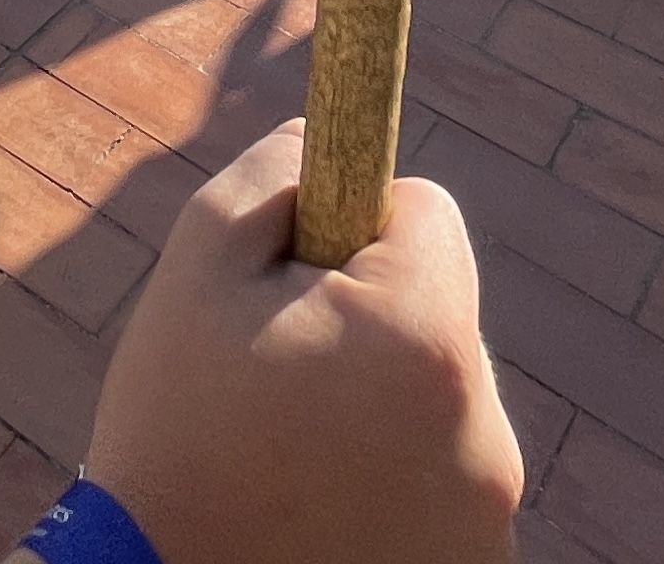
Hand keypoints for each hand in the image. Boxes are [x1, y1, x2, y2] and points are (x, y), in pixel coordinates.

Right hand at [83, 124, 521, 563]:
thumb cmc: (172, 433)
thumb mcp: (195, 272)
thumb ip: (267, 181)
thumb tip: (321, 142)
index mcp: (422, 333)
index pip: (428, 212)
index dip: (352, 223)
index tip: (295, 275)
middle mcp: (484, 421)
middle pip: (439, 307)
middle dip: (368, 315)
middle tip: (278, 372)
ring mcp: (491, 506)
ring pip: (442, 392)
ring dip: (383, 396)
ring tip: (292, 447)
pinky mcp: (480, 559)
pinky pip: (446, 472)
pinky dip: (396, 473)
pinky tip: (322, 501)